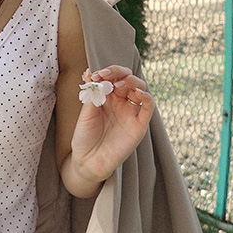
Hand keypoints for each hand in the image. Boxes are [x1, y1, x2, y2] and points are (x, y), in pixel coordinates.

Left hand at [68, 65, 153, 188]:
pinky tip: (138, 93)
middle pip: (127, 78)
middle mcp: (120, 102)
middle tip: (106, 77)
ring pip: (139, 88)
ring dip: (132, 82)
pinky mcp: (139, 124)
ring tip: (119, 85)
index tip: (95, 74)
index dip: (107, 72)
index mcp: (106, 97)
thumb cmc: (85, 137)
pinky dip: (146, 97)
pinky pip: (148, 107)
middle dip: (118, 73)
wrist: (89, 161)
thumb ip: (91, 94)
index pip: (112, 77)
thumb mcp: (85, 113)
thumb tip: (89, 72)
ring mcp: (130, 112)